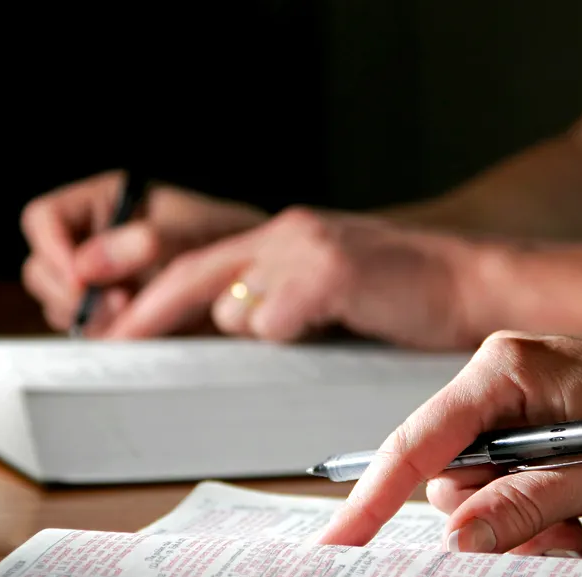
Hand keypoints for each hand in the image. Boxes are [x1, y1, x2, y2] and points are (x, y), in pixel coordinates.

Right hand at [21, 170, 266, 334]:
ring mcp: (98, 282)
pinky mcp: (111, 316)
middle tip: (118, 305)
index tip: (82, 279)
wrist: (252, 279)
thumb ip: (142, 242)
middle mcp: (91, 241)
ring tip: (135, 314)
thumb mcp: (189, 232)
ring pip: (59, 305)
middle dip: (71, 293)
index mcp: (101, 203)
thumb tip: (87, 264)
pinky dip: (105, 336)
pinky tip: (138, 332)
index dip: (52, 248)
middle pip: (42, 269)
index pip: (43, 219)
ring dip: (88, 318)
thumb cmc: (226, 238)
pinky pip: (87, 331)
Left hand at [99, 207, 493, 347]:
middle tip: (109, 340)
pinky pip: (278, 321)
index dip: (152, 294)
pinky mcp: (328, 272)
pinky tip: (338, 322)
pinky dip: (295, 333)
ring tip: (319, 323)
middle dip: (146, 311)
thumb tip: (234, 319)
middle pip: (192, 273)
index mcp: (285, 234)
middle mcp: (286, 232)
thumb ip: (281, 294)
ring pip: (238, 307)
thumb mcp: (331, 285)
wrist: (472, 282)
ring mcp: (306, 249)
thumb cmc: (407, 294)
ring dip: (260, 330)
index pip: (199, 261)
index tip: (116, 323)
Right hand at [318, 333, 581, 554]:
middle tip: (547, 541)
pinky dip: (529, 510)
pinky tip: (570, 519)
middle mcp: (500, 377)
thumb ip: (522, 503)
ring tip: (572, 529)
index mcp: (504, 369)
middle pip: (446, 470)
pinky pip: (505, 476)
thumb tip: (454, 538)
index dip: (372, 498)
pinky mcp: (538, 420)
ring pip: (476, 483)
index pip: (418, 441)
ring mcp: (518, 398)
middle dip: (483, 520)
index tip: (335, 544)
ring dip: (514, 521)